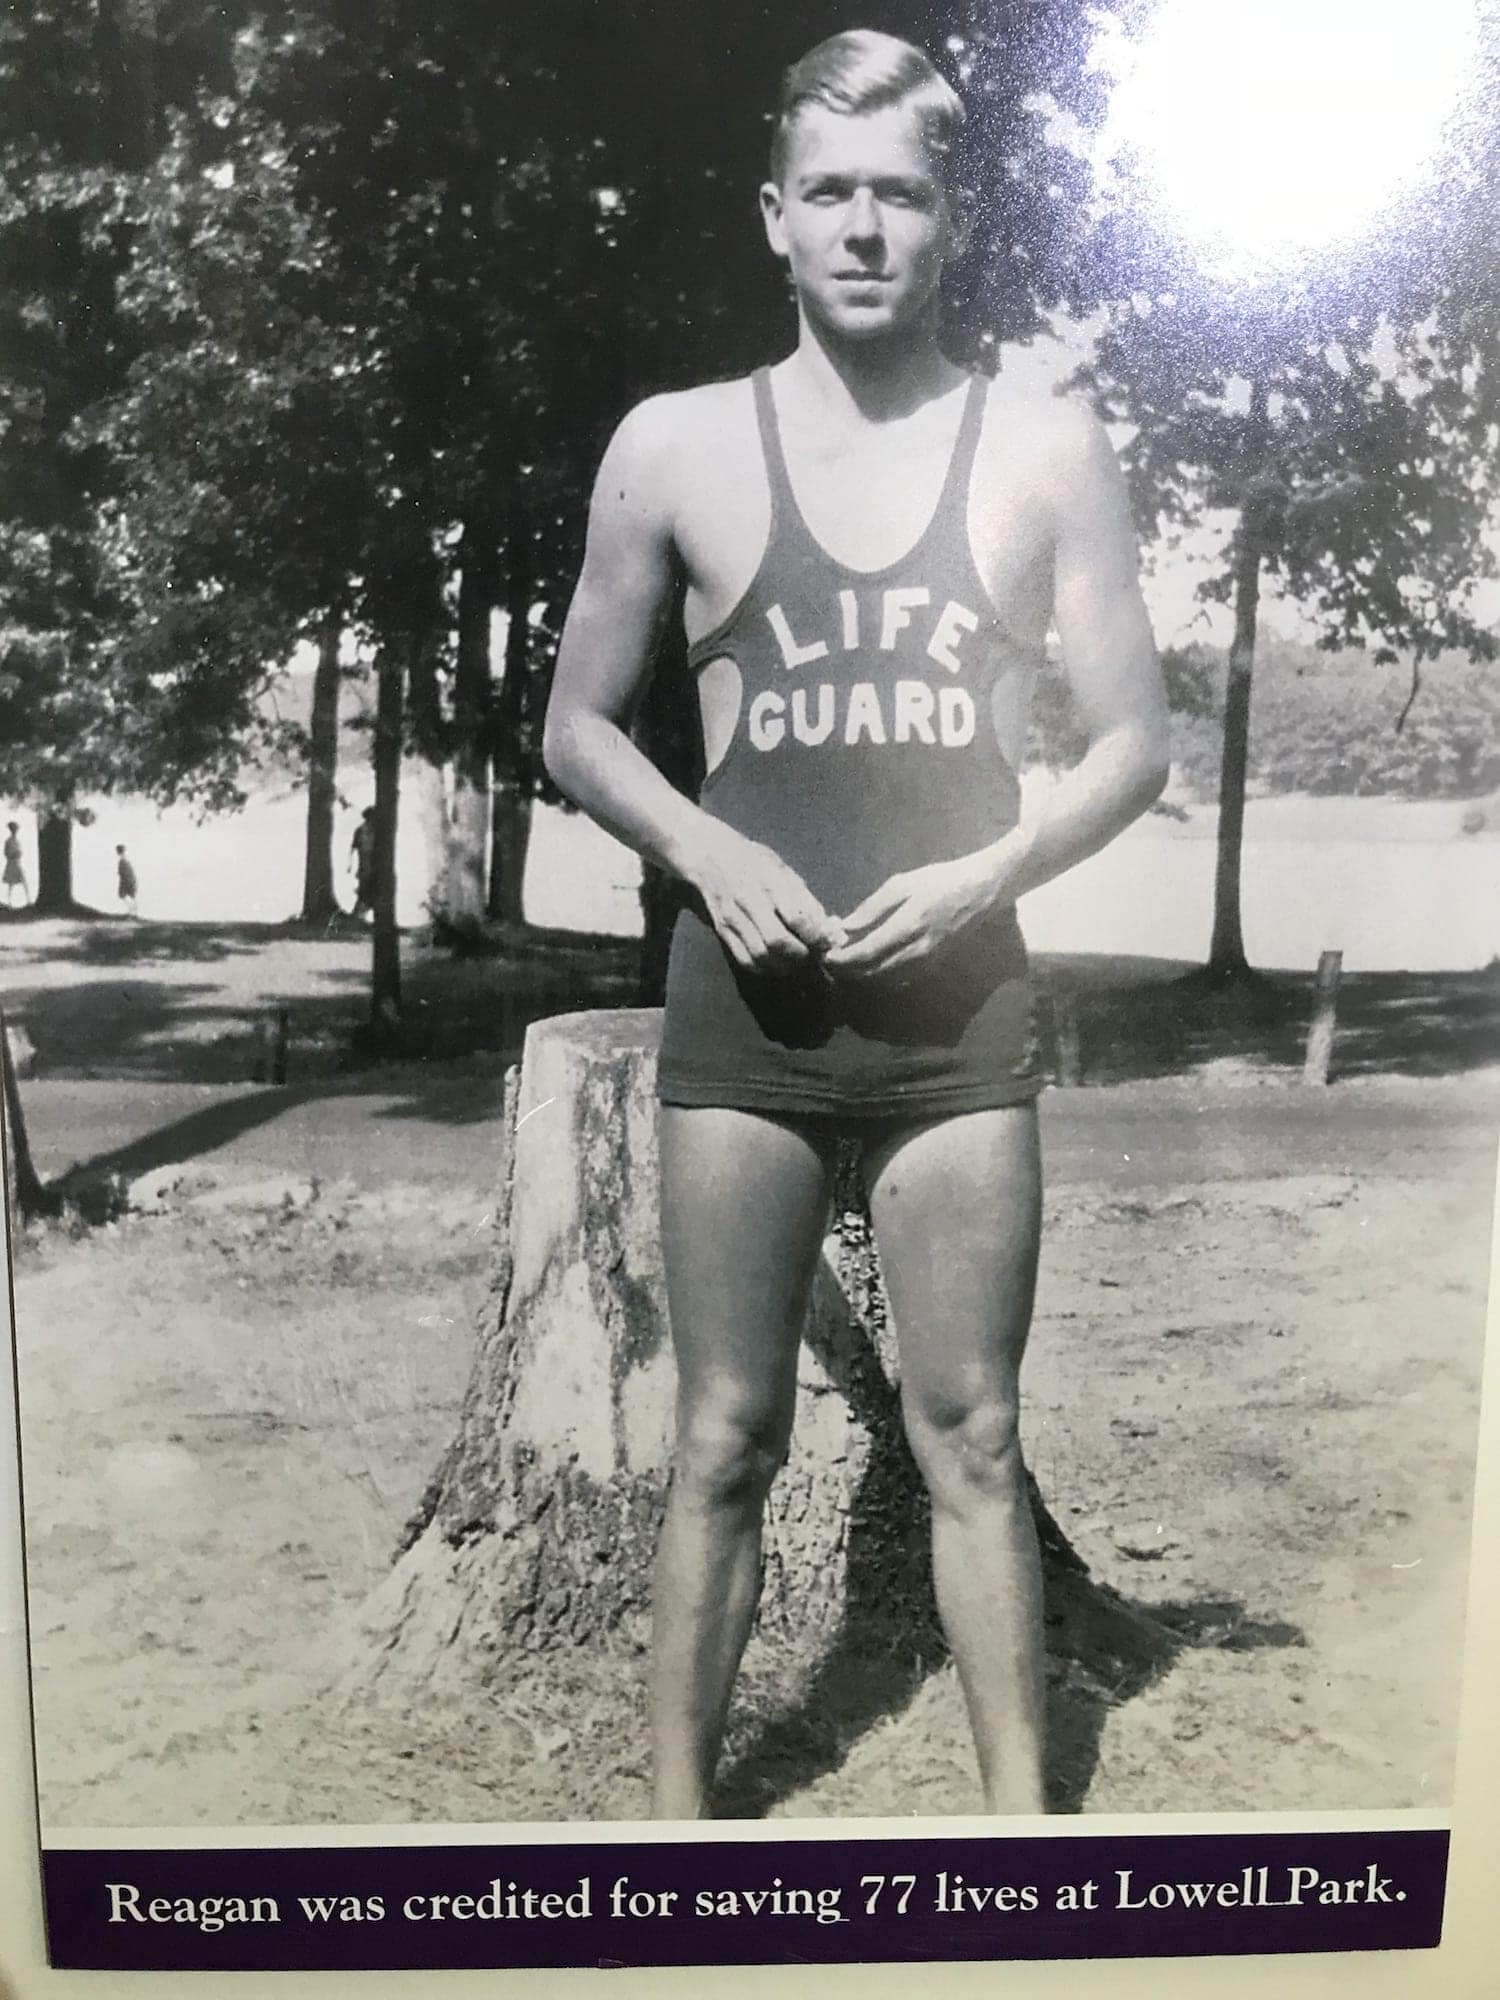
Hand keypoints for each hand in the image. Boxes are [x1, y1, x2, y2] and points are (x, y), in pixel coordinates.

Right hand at [686, 822, 841, 971]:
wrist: (709, 857)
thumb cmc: (753, 861)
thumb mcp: (783, 870)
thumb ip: (805, 899)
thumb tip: (828, 928)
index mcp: (769, 881)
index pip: (795, 917)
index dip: (815, 936)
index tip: (826, 942)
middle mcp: (749, 901)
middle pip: (777, 941)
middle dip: (801, 954)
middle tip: (813, 955)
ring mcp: (733, 919)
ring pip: (761, 955)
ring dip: (784, 964)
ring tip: (796, 960)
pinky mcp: (722, 932)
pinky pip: (745, 960)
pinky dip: (765, 968)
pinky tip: (775, 962)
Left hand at [825, 851, 1011, 977]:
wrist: (981, 891)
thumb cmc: (940, 881)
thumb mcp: (903, 884)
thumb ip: (872, 908)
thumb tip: (845, 927)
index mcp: (907, 926)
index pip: (866, 953)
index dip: (843, 959)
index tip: (825, 956)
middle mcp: (917, 951)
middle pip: (873, 973)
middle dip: (848, 971)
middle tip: (830, 962)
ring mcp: (928, 962)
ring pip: (886, 981)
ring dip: (862, 977)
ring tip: (844, 965)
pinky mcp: (933, 966)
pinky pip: (900, 979)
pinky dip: (880, 977)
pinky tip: (868, 966)